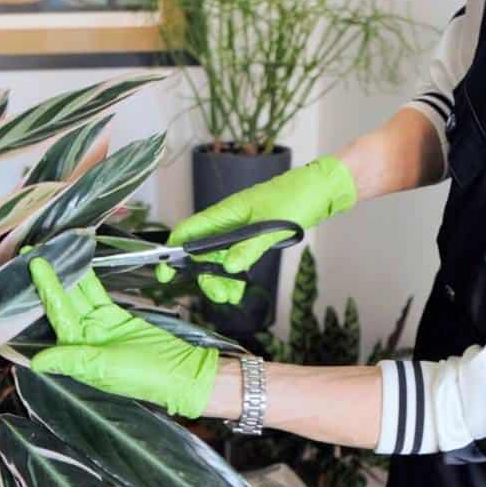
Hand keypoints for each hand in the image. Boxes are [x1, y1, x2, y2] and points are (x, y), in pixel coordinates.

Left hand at [29, 258, 218, 417]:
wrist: (181, 372)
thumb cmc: (145, 376)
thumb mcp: (105, 368)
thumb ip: (72, 360)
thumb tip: (37, 363)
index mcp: (77, 353)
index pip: (56, 315)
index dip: (45, 290)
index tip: (34, 266)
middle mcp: (83, 339)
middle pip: (63, 303)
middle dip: (49, 279)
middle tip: (34, 251)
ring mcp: (99, 327)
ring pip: (79, 295)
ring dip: (66, 275)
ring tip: (53, 251)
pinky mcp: (115, 318)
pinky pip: (97, 294)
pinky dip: (88, 280)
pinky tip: (78, 263)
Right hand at [158, 156, 356, 303]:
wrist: (319, 190)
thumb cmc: (296, 197)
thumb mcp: (273, 225)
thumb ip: (250, 247)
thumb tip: (231, 268)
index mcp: (226, 212)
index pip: (189, 232)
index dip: (173, 252)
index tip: (165, 274)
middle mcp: (227, 222)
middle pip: (201, 252)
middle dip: (205, 276)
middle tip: (219, 296)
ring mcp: (239, 230)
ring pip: (218, 259)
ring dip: (220, 279)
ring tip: (232, 296)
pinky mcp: (251, 237)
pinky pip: (234, 259)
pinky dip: (234, 275)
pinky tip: (239, 289)